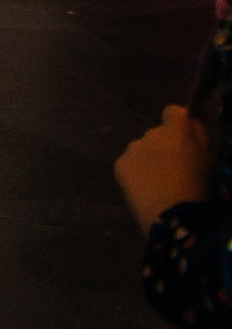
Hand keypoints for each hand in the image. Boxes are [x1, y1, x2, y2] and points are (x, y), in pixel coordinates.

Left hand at [119, 104, 214, 229]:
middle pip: (157, 135)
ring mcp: (133, 148)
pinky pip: (129, 163)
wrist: (173, 217)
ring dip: (149, 160)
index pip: (173, 111)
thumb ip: (199, 135)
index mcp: (177, 132)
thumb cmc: (199, 189)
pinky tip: (145, 190)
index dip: (177, 122)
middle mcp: (152, 134)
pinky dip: (135, 173)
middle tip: (173, 172)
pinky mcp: (120, 164)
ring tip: (159, 185)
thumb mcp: (208, 160)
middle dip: (164, 148)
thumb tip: (192, 116)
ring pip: (142, 150)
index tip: (182, 137)